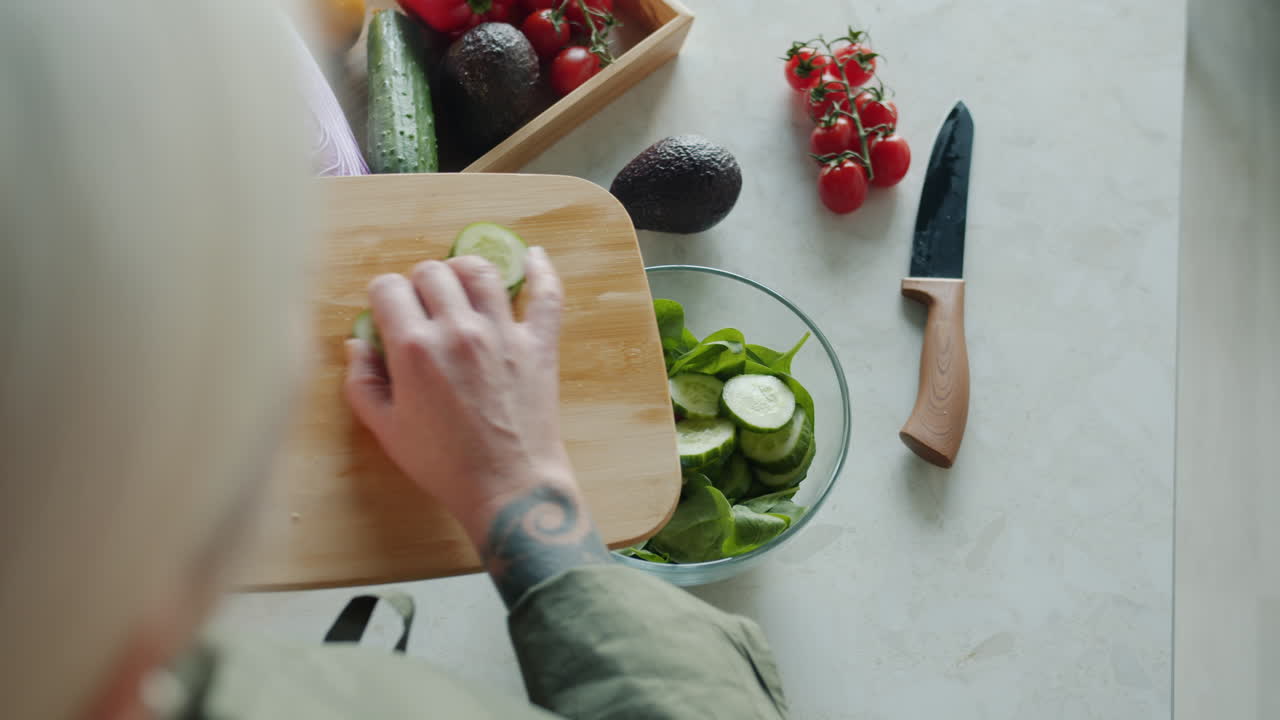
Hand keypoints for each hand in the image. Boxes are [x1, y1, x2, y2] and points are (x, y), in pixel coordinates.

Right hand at [344, 249, 573, 538]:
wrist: (508, 488)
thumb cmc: (443, 464)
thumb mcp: (386, 430)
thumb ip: (361, 381)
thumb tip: (357, 344)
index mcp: (414, 348)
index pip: (388, 287)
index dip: (384, 298)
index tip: (389, 315)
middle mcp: (458, 329)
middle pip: (432, 272)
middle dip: (420, 285)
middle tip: (424, 310)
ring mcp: (503, 333)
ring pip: (480, 271)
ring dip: (464, 273)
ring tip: (461, 290)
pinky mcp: (539, 343)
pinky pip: (546, 294)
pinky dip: (540, 271)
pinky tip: (530, 258)